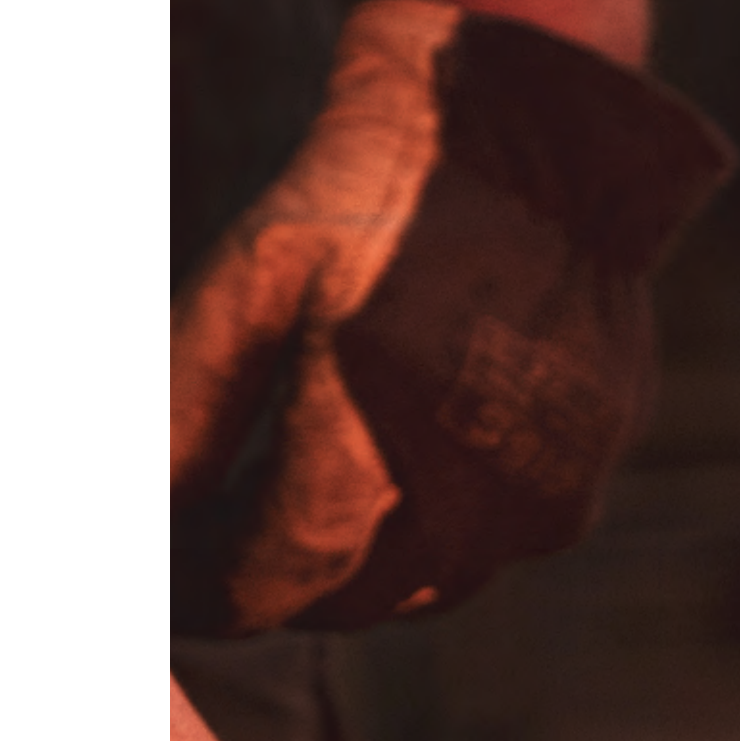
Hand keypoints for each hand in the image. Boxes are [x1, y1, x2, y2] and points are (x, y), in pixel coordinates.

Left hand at [170, 0, 732, 636]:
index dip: (214, 589)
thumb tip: (148, 517)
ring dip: (364, 558)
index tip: (182, 572)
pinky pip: (495, 539)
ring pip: (428, 586)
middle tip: (234, 520)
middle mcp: (474, 495)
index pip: (275, 582)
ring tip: (321, 474)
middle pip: (350, 601)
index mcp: (376, 443)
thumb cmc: (376, 197)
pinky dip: (438, 519)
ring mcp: (548, 496)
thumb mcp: (248, 284)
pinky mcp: (590, 478)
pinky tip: (411, 438)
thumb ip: (184, 412)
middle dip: (282, 576)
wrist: (537, 139)